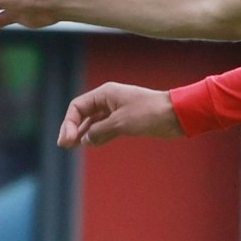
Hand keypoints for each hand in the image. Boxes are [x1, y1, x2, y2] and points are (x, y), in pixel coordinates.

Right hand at [57, 83, 180, 147]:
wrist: (176, 115)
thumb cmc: (149, 114)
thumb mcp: (121, 123)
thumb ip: (99, 131)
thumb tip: (85, 139)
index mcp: (105, 94)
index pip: (77, 107)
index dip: (69, 123)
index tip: (68, 141)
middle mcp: (108, 100)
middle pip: (83, 113)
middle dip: (73, 128)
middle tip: (64, 145)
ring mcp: (117, 110)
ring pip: (94, 121)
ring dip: (84, 133)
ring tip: (73, 146)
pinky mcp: (126, 120)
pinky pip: (105, 127)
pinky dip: (97, 135)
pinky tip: (91, 143)